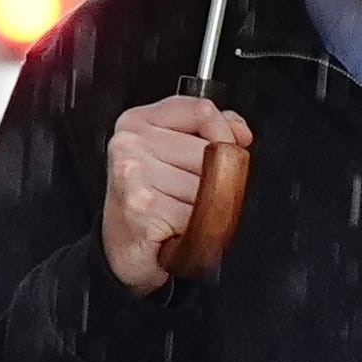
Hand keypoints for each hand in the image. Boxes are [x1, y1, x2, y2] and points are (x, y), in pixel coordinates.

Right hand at [102, 94, 237, 291]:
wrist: (121, 250)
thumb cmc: (148, 203)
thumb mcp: (172, 154)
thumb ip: (207, 132)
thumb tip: (240, 132)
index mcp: (137, 121)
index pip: (201, 111)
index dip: (225, 135)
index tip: (226, 153)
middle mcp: (129, 143)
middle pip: (210, 150)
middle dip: (214, 180)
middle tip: (188, 197)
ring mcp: (133, 173)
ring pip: (208, 185)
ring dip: (206, 208)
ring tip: (180, 213)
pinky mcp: (142, 205)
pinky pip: (199, 213)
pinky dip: (197, 229)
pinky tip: (175, 229)